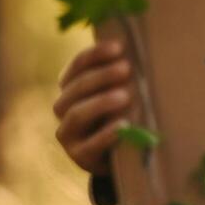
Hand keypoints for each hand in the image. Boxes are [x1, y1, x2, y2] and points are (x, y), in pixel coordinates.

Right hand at [54, 39, 134, 177]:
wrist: (120, 155)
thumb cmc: (121, 112)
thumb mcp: (119, 90)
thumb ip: (122, 75)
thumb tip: (141, 50)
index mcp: (71, 86)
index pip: (78, 65)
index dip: (95, 54)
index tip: (119, 47)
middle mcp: (64, 107)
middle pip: (76, 88)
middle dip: (101, 76)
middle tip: (126, 68)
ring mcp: (68, 134)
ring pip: (77, 115)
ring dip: (100, 103)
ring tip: (125, 96)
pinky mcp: (79, 157)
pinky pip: (89, 145)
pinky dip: (106, 134)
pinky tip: (123, 125)